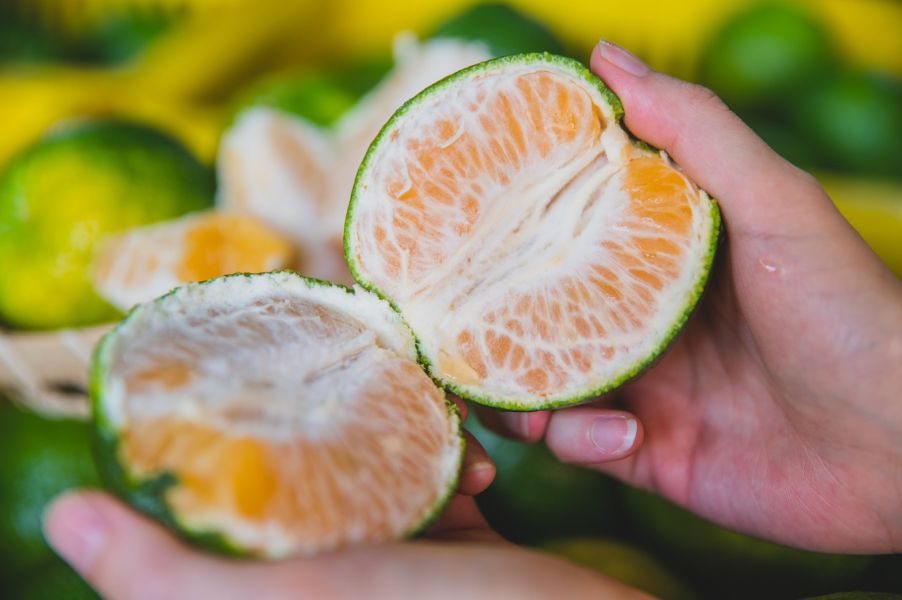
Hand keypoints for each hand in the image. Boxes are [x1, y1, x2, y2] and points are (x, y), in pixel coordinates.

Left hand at [43, 402, 647, 599]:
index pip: (225, 520)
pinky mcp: (469, 562)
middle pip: (305, 492)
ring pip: (378, 483)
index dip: (220, 453)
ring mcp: (411, 578)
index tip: (239, 382)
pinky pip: (442, 496)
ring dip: (399, 441)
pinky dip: (452, 467)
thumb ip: (176, 579)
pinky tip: (476, 460)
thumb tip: (60, 518)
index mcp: (290, 595)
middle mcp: (345, 588)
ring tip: (421, 412)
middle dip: (326, 433)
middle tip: (342, 371)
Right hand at [481, 40, 901, 554]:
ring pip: (539, 383)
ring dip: (517, 392)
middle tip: (446, 318)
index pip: (563, 230)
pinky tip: (623, 437)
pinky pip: (579, 445)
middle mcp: (640, 318)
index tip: (460, 217)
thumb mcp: (773, 203)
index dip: (511, 224)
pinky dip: (581, 442)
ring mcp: (640, 387)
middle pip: (535, 311)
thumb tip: (604, 55)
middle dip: (487, 319)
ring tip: (518, 398)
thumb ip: (694, 129)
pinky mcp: (644, 452)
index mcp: (661, 254)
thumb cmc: (849, 313)